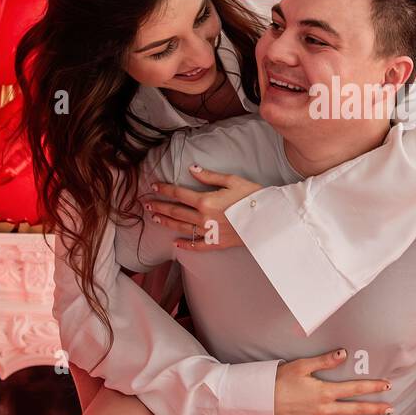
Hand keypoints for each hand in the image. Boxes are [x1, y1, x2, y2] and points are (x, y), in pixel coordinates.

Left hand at [146, 165, 262, 251]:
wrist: (269, 218)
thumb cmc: (253, 197)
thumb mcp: (232, 181)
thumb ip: (209, 176)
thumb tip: (192, 169)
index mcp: (206, 200)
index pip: (179, 193)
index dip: (164, 189)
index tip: (154, 186)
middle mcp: (204, 218)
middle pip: (176, 211)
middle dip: (159, 207)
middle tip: (145, 204)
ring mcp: (209, 232)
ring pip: (182, 228)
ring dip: (166, 223)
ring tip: (154, 219)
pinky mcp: (217, 243)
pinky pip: (197, 245)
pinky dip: (186, 245)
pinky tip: (175, 243)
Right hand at [274, 349, 392, 414]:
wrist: (260, 401)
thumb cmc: (280, 380)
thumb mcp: (302, 366)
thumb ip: (325, 360)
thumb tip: (344, 353)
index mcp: (325, 391)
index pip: (355, 388)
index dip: (373, 386)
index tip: (388, 385)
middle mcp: (325, 408)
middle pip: (355, 409)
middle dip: (374, 409)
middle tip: (391, 409)